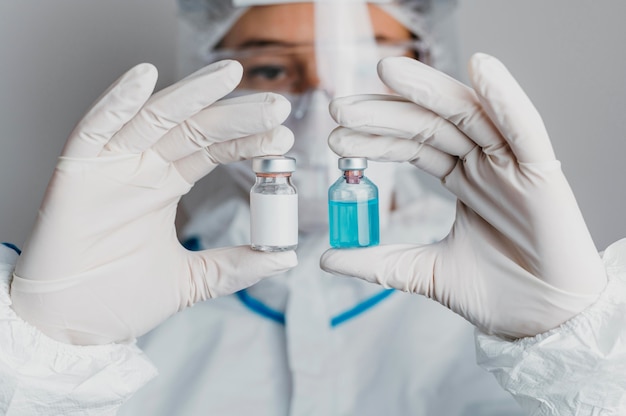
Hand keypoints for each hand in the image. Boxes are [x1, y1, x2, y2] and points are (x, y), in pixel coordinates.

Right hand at [10, 60, 296, 344]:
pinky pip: (94, 129)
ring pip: (154, 117)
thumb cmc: (119, 298)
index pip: (215, 150)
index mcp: (167, 184)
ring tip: (229, 74)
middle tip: (276, 107)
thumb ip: (235, 266)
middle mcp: (143, 167)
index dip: (248, 140)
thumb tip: (284, 257)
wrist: (70, 326)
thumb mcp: (192, 281)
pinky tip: (144, 78)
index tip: (284, 138)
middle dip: (236, 115)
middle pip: (195, 128)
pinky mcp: (76, 171)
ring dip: (192, 94)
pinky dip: (115, 102)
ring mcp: (111, 165)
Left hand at [320, 53, 606, 338]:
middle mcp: (484, 164)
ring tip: (388, 72)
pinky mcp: (542, 173)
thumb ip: (378, 261)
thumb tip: (327, 258)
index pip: (411, 145)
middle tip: (340, 108)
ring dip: (429, 91)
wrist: (542, 322)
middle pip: (431, 123)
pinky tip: (482, 69)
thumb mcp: (423, 272)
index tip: (335, 135)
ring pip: (469, 114)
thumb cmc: (496, 293)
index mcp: (462, 179)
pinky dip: (506, 99)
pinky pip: (525, 128)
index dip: (374, 138)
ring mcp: (511, 165)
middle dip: (385, 112)